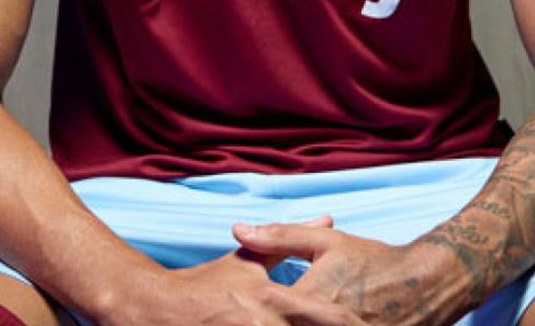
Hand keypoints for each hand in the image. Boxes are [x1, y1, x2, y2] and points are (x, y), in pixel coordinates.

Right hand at [110, 219, 365, 325]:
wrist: (162, 309)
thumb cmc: (207, 285)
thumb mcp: (247, 261)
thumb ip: (286, 241)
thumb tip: (326, 219)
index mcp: (274, 300)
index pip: (327, 316)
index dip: (351, 321)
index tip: (372, 320)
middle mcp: (267, 323)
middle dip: (342, 325)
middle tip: (367, 324)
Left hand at [233, 220, 471, 325]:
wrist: (424, 285)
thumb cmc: (372, 261)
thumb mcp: (325, 244)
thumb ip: (280, 237)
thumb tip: (238, 229)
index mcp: (310, 299)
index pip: (264, 312)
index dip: (247, 311)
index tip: (232, 309)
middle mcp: (324, 324)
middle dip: (264, 322)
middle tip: (247, 318)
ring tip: (282, 320)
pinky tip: (311, 325)